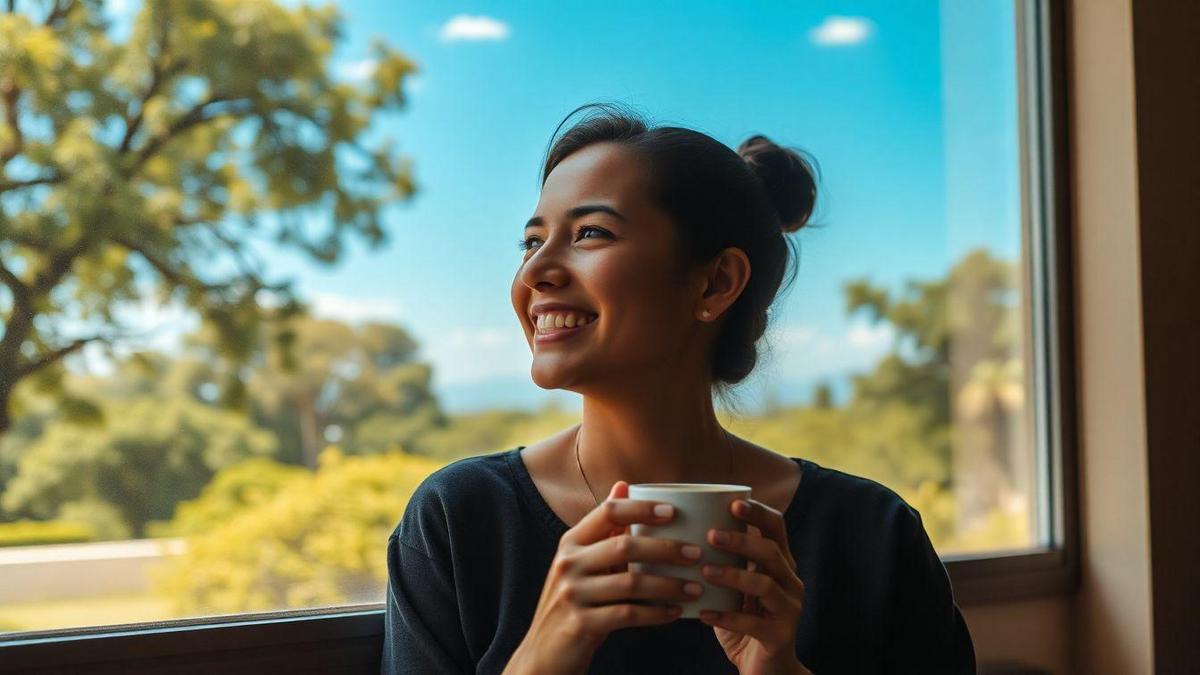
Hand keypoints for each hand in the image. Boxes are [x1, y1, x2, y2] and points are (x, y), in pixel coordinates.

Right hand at [505, 480, 702, 674]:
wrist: (545, 652)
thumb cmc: (574, 600)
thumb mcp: (582, 561)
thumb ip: (603, 527)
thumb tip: (624, 485)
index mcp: (571, 542)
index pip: (608, 512)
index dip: (642, 509)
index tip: (673, 511)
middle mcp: (568, 563)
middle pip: (624, 546)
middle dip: (666, 548)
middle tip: (697, 552)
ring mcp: (573, 594)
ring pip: (630, 583)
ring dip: (668, 585)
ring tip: (695, 587)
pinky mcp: (581, 624)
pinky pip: (628, 614)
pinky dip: (656, 613)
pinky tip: (676, 612)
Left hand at [698, 498, 811, 674]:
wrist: (766, 669)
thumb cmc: (743, 620)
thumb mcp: (734, 587)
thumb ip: (720, 561)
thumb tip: (679, 533)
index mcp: (780, 564)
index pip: (777, 528)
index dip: (758, 513)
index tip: (733, 503)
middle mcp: (790, 582)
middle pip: (772, 552)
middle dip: (742, 541)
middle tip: (711, 535)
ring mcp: (789, 610)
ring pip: (766, 586)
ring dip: (734, 576)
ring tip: (706, 572)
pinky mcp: (780, 636)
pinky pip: (754, 623)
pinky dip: (727, 617)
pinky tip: (704, 614)